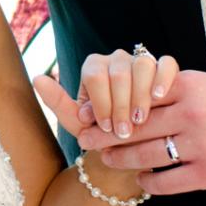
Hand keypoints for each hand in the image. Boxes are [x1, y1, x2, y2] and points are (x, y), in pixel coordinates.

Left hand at [32, 47, 178, 141]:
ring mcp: (141, 62)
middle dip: (120, 105)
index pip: (95, 75)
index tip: (105, 127)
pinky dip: (164, 77)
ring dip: (142, 95)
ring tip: (140, 120)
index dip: (101, 103)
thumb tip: (38, 78)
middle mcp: (116, 59)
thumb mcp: (77, 123)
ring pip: (143, 64)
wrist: (130, 146)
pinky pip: (167, 64)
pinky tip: (160, 97)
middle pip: (119, 71)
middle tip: (123, 132)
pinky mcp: (164, 70)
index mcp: (93, 67)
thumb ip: (58, 102)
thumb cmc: (100, 134)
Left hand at [79, 71, 205, 194]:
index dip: (110, 103)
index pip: (138, 94)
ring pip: (146, 155)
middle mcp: (191, 115)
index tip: (88, 110)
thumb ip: (173, 89)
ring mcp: (200, 146)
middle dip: (105, 133)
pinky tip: (142, 181)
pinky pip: (168, 181)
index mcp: (189, 87)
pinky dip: (151, 183)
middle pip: (136, 125)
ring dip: (122, 159)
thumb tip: (132, 92)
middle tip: (83, 138)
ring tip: (107, 159)